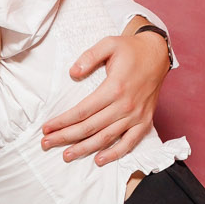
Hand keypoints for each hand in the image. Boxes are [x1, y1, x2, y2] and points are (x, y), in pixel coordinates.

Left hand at [41, 24, 170, 164]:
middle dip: (66, 137)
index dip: (62, 121)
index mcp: (114, 88)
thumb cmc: (130, 49)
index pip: (82, 111)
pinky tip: (99, 160)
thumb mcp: (109, 43)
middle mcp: (125, 105)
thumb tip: (73, 72)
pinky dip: (115, 154)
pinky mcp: (144, 122)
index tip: (47, 128)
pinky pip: (129, 143)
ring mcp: (136, 116)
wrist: (157, 54)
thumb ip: (89, 56)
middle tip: (47, 143)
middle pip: (90, 127)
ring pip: (106, 138)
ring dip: (84, 148)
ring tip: (66, 154)